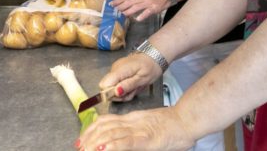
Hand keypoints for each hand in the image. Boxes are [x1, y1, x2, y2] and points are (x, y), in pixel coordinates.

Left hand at [77, 108, 194, 150]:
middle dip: (88, 138)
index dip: (91, 129)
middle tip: (78, 147)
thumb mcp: (149, 127)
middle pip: (104, 127)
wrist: (188, 121)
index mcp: (132, 120)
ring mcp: (139, 130)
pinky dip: (113, 146)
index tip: (81, 139)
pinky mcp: (147, 140)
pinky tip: (102, 149)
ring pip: (111, 134)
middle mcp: (132, 123)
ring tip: (84, 149)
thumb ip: (134, 133)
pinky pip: (126, 142)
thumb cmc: (173, 128)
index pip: (106, 121)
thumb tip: (119, 139)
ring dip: (95, 143)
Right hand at [98, 52, 163, 102]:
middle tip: (132, 91)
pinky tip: (133, 84)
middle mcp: (114, 69)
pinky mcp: (118, 71)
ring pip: (112, 87)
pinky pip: (116, 84)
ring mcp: (115, 69)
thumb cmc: (150, 67)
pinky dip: (124, 87)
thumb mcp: (143, 79)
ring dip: (123, 92)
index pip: (103, 85)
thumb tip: (116, 92)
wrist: (153, 57)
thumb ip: (129, 85)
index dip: (111, 93)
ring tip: (135, 87)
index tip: (123, 93)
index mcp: (119, 70)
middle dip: (118, 95)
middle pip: (106, 88)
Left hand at [110, 0, 170, 21]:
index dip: (118, 1)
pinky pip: (147, 12)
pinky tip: (137, 19)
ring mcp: (148, 3)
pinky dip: (142, 16)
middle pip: (129, 2)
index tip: (111, 4)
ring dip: (128, 11)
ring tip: (121, 15)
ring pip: (136, 7)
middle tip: (113, 11)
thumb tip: (125, 3)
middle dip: (120, 7)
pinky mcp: (154, 8)